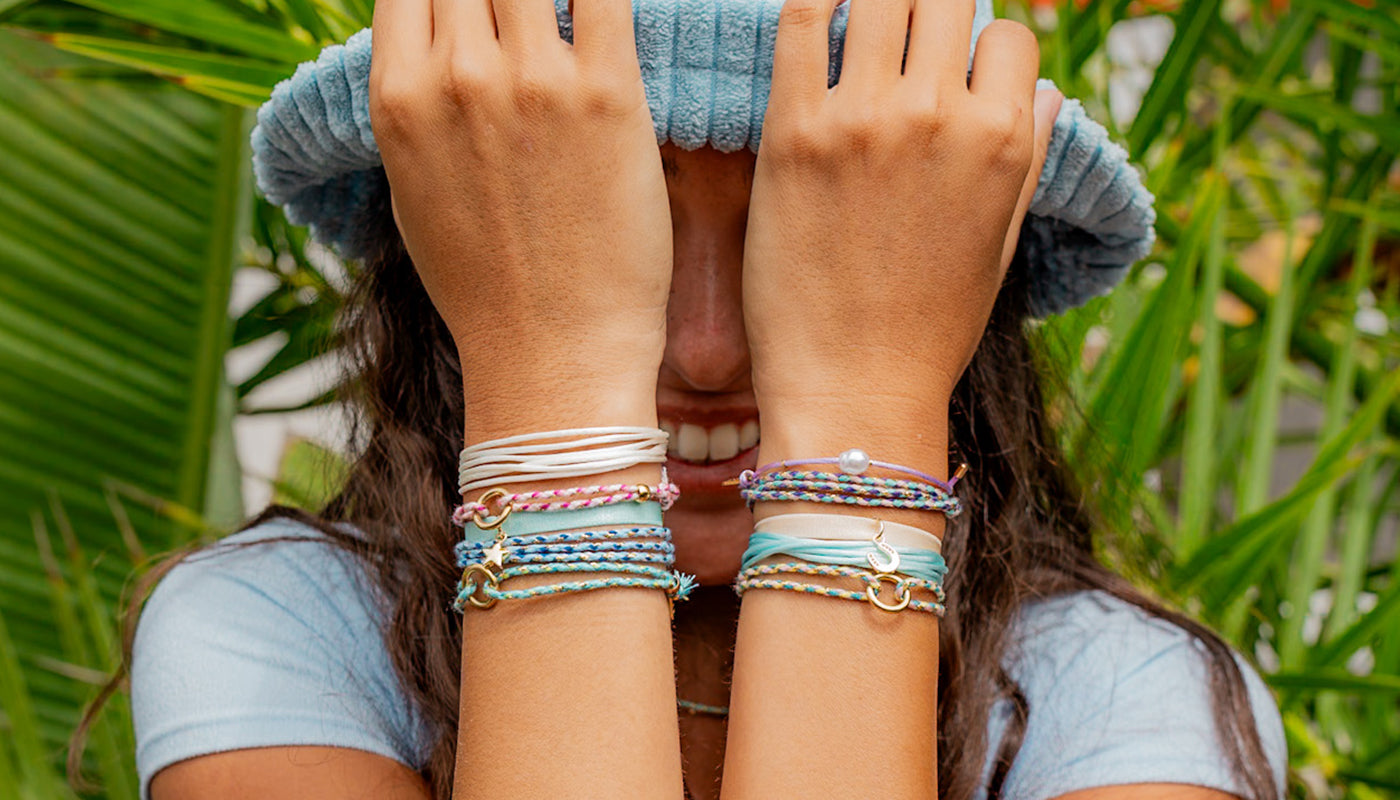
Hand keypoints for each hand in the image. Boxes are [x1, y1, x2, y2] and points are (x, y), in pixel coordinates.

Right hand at [369, 0, 671, 436]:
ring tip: (564, 36)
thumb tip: (431, 53)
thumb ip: (417, 106)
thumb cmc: (485, 284)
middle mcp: (458, 76)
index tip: (477, 12)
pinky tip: (601, 13)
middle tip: (526, 28)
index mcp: (399, 97)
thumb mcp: (411, 190)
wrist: (553, 350)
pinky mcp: (607, 94)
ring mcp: (532, 80)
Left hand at [743, 0, 1059, 423]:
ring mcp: (865, 119)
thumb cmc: (929, 330)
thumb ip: (1024, 155)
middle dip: (928, 13)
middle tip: (900, 45)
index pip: (1009, 34)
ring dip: (873, 5)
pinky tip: (816, 13)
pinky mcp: (794, 132)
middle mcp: (941, 116)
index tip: (951, 70)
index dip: (980, 47)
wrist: (854, 391)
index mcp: (1003, 141)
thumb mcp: (1000, 244)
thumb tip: (1044, 90)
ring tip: (857, 35)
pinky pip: (800, 17)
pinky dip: (812, 0)